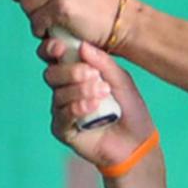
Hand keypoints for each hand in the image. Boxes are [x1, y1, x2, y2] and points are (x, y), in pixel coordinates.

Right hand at [39, 38, 155, 167]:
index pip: (54, 57)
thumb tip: (82, 46)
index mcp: (76, 74)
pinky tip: (93, 107)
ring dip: (80, 91)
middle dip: (70, 72)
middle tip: (92, 75)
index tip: (61, 47)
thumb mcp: (121, 81)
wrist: (136, 141)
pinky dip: (76, 108)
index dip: (52, 49)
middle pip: (51, 74)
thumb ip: (103, 63)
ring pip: (58, 94)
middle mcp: (66, 90)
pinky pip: (61, 116)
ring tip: (102, 93)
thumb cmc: (129, 108)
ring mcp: (63, 110)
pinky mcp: (63, 130)